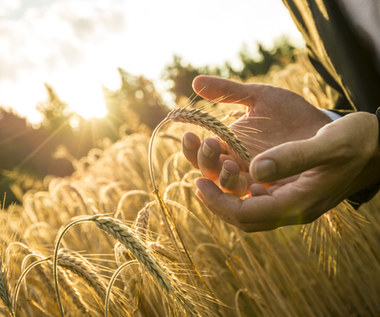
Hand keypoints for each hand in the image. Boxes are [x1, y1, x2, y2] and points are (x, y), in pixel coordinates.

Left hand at [183, 76, 379, 230]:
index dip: (220, 203)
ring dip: (225, 192)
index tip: (199, 183)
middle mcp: (291, 208)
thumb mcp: (329, 144)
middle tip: (197, 179)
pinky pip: (257, 196)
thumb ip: (294, 157)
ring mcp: (290, 201)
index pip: (248, 215)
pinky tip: (231, 165)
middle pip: (243, 217)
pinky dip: (238, 185)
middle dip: (217, 200)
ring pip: (248, 208)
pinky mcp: (290, 190)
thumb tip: (255, 169)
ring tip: (208, 170)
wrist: (377, 147)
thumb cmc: (358, 143)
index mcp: (300, 203)